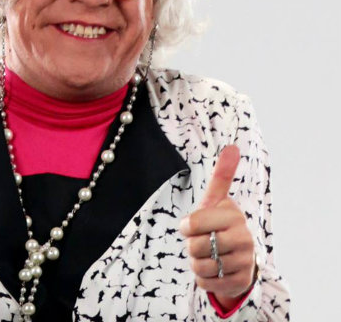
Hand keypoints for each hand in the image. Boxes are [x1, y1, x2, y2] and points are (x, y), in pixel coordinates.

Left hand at [179, 145, 254, 307]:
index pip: (193, 223)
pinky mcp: (239, 283)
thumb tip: (232, 146)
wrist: (238, 256)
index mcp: (234, 216)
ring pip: (199, 266)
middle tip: (203, 241)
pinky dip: (203, 278)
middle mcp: (244, 239)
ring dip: (196, 262)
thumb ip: (222, 175)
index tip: (192, 225)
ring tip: (208, 255)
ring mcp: (244, 262)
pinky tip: (214, 269)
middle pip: (194, 247)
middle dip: (192, 245)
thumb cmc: (219, 223)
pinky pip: (205, 282)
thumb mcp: (217, 200)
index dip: (187, 226)